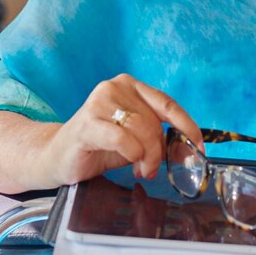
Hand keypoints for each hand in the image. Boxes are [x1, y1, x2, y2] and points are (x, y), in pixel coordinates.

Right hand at [42, 74, 202, 186]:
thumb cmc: (99, 147)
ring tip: (140, 169)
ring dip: (147, 156)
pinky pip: (122, 138)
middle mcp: (115, 87)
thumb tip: (187, 148)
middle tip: (151, 169)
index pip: (167, 104)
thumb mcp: (134, 138)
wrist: (57, 157)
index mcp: (130, 86)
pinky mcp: (86, 123)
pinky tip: (128, 161)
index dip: (187, 126)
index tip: (198, 147)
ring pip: (141, 130)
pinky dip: (131, 153)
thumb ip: (156, 136)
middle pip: (154, 121)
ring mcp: (99, 103)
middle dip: (159, 151)